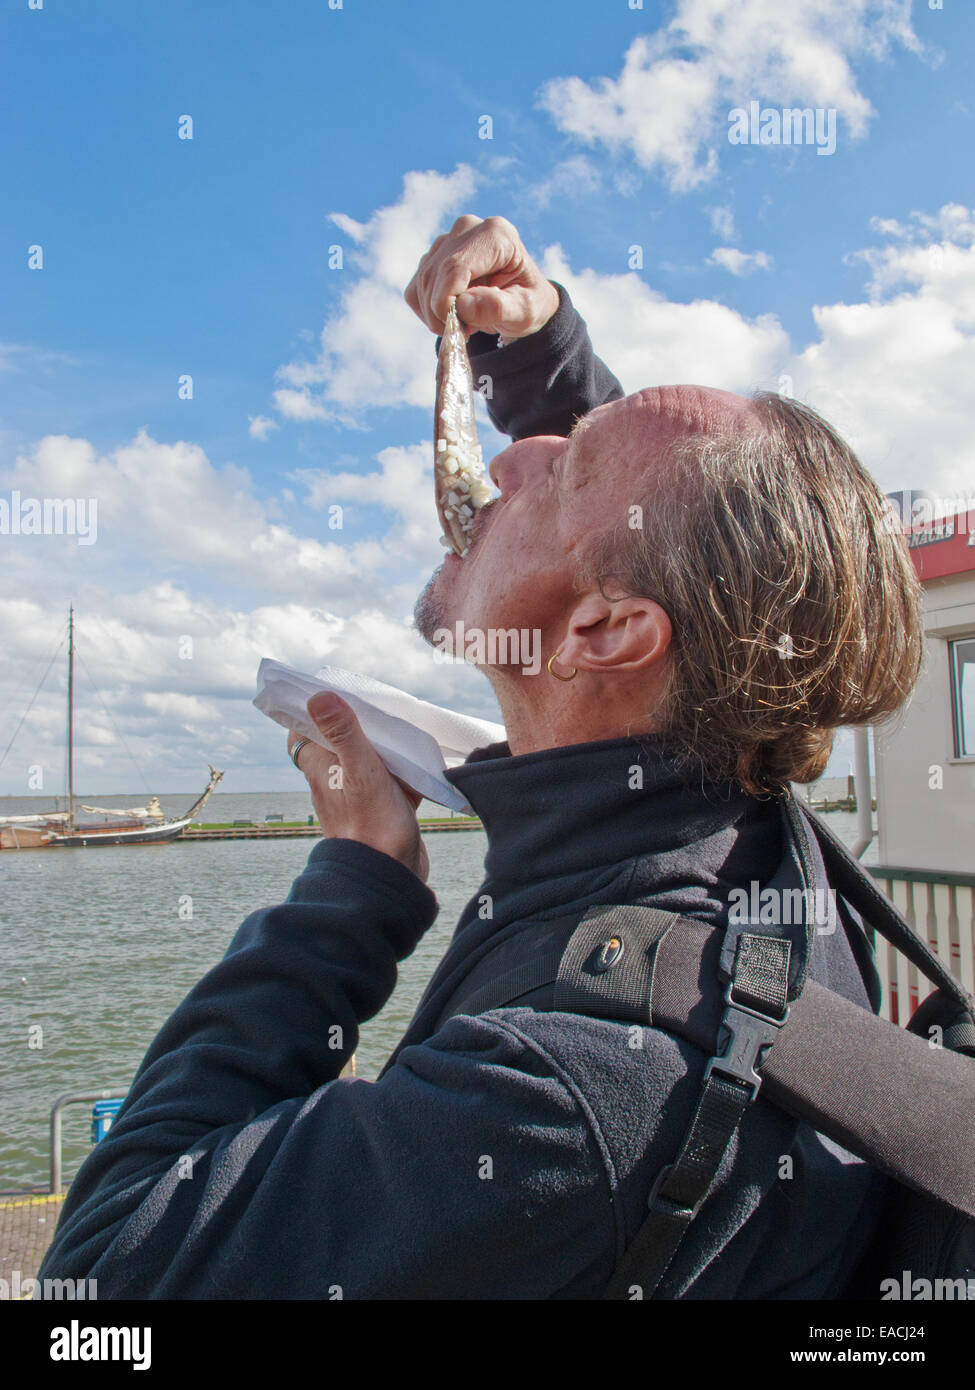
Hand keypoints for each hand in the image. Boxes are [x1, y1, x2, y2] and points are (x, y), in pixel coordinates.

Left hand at [289, 693, 429, 882]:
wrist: (391, 878)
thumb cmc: (371, 826)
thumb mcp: (360, 770)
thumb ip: (343, 732)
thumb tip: (318, 696)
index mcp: (320, 767)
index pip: (304, 730)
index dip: (314, 710)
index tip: (331, 692)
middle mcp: (334, 778)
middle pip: (338, 740)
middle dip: (355, 723)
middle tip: (375, 705)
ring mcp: (359, 794)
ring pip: (367, 759)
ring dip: (383, 746)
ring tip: (402, 727)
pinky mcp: (384, 807)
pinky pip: (392, 779)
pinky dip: (404, 769)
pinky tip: (421, 762)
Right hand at [405, 214, 559, 341]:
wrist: (522, 298)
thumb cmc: (528, 302)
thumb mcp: (525, 311)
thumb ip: (499, 308)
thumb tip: (464, 306)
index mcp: (496, 234)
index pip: (455, 266)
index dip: (446, 301)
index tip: (456, 328)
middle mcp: (467, 229)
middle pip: (435, 275)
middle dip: (442, 313)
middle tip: (465, 332)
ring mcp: (446, 240)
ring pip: (422, 284)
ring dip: (436, 315)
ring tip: (465, 324)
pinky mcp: (432, 258)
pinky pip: (415, 290)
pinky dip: (427, 312)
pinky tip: (453, 315)